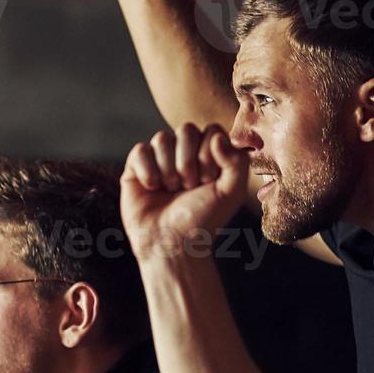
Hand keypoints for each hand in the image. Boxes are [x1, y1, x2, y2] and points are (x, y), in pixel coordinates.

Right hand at [121, 123, 248, 264]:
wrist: (171, 243)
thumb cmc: (203, 219)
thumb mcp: (231, 193)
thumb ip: (237, 162)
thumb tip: (217, 137)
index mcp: (209, 155)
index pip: (211, 130)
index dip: (209, 153)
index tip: (208, 180)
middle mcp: (184, 152)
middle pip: (186, 129)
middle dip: (189, 161)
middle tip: (189, 187)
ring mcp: (159, 158)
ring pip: (162, 138)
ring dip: (169, 169)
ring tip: (172, 190)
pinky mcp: (136, 167)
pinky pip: (140, 150)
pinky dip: (148, 171)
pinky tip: (152, 188)